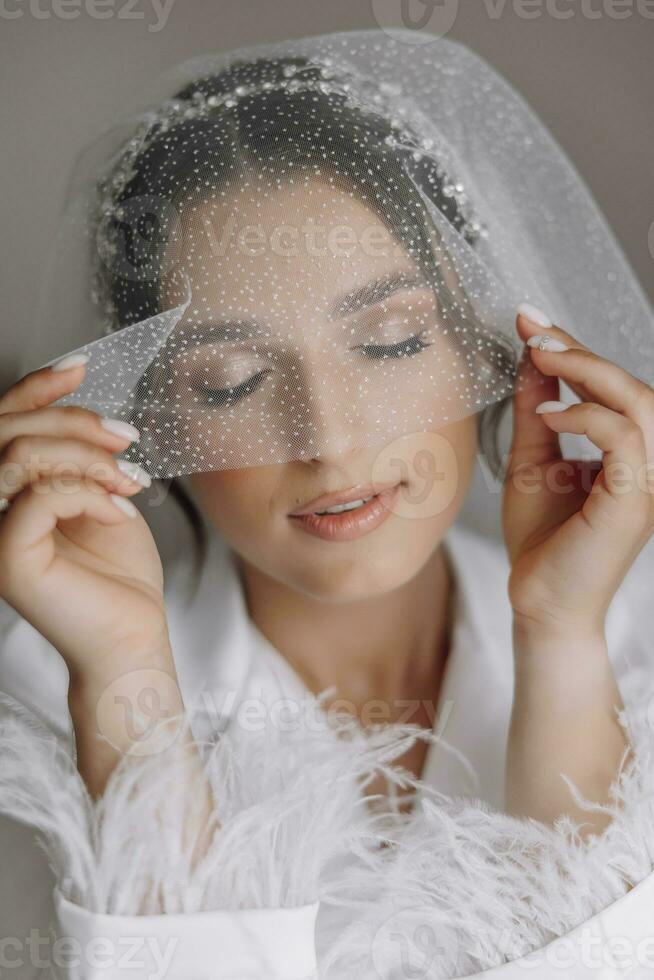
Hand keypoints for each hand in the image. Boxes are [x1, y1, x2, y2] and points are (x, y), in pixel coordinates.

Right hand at [0, 357, 174, 681]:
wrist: (132, 636)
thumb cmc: (118, 573)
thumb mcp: (100, 496)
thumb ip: (77, 458)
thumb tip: (78, 409)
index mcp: (8, 494)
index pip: (2, 425)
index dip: (35, 388)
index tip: (80, 369)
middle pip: (7, 430)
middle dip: (73, 421)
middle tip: (126, 439)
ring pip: (21, 455)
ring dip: (86, 457)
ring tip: (128, 481)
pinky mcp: (9, 559)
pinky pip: (39, 496)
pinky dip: (89, 493)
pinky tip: (118, 513)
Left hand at [502, 305, 652, 830]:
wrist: (538, 603)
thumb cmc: (540, 542)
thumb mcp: (532, 462)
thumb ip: (537, 414)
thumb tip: (531, 358)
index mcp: (628, 454)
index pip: (614, 389)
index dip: (576, 348)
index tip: (529, 318)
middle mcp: (648, 465)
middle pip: (635, 387)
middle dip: (582, 351)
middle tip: (533, 331)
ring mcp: (647, 484)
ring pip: (641, 405)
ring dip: (590, 373)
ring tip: (542, 358)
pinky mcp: (634, 502)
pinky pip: (625, 441)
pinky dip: (588, 417)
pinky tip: (550, 414)